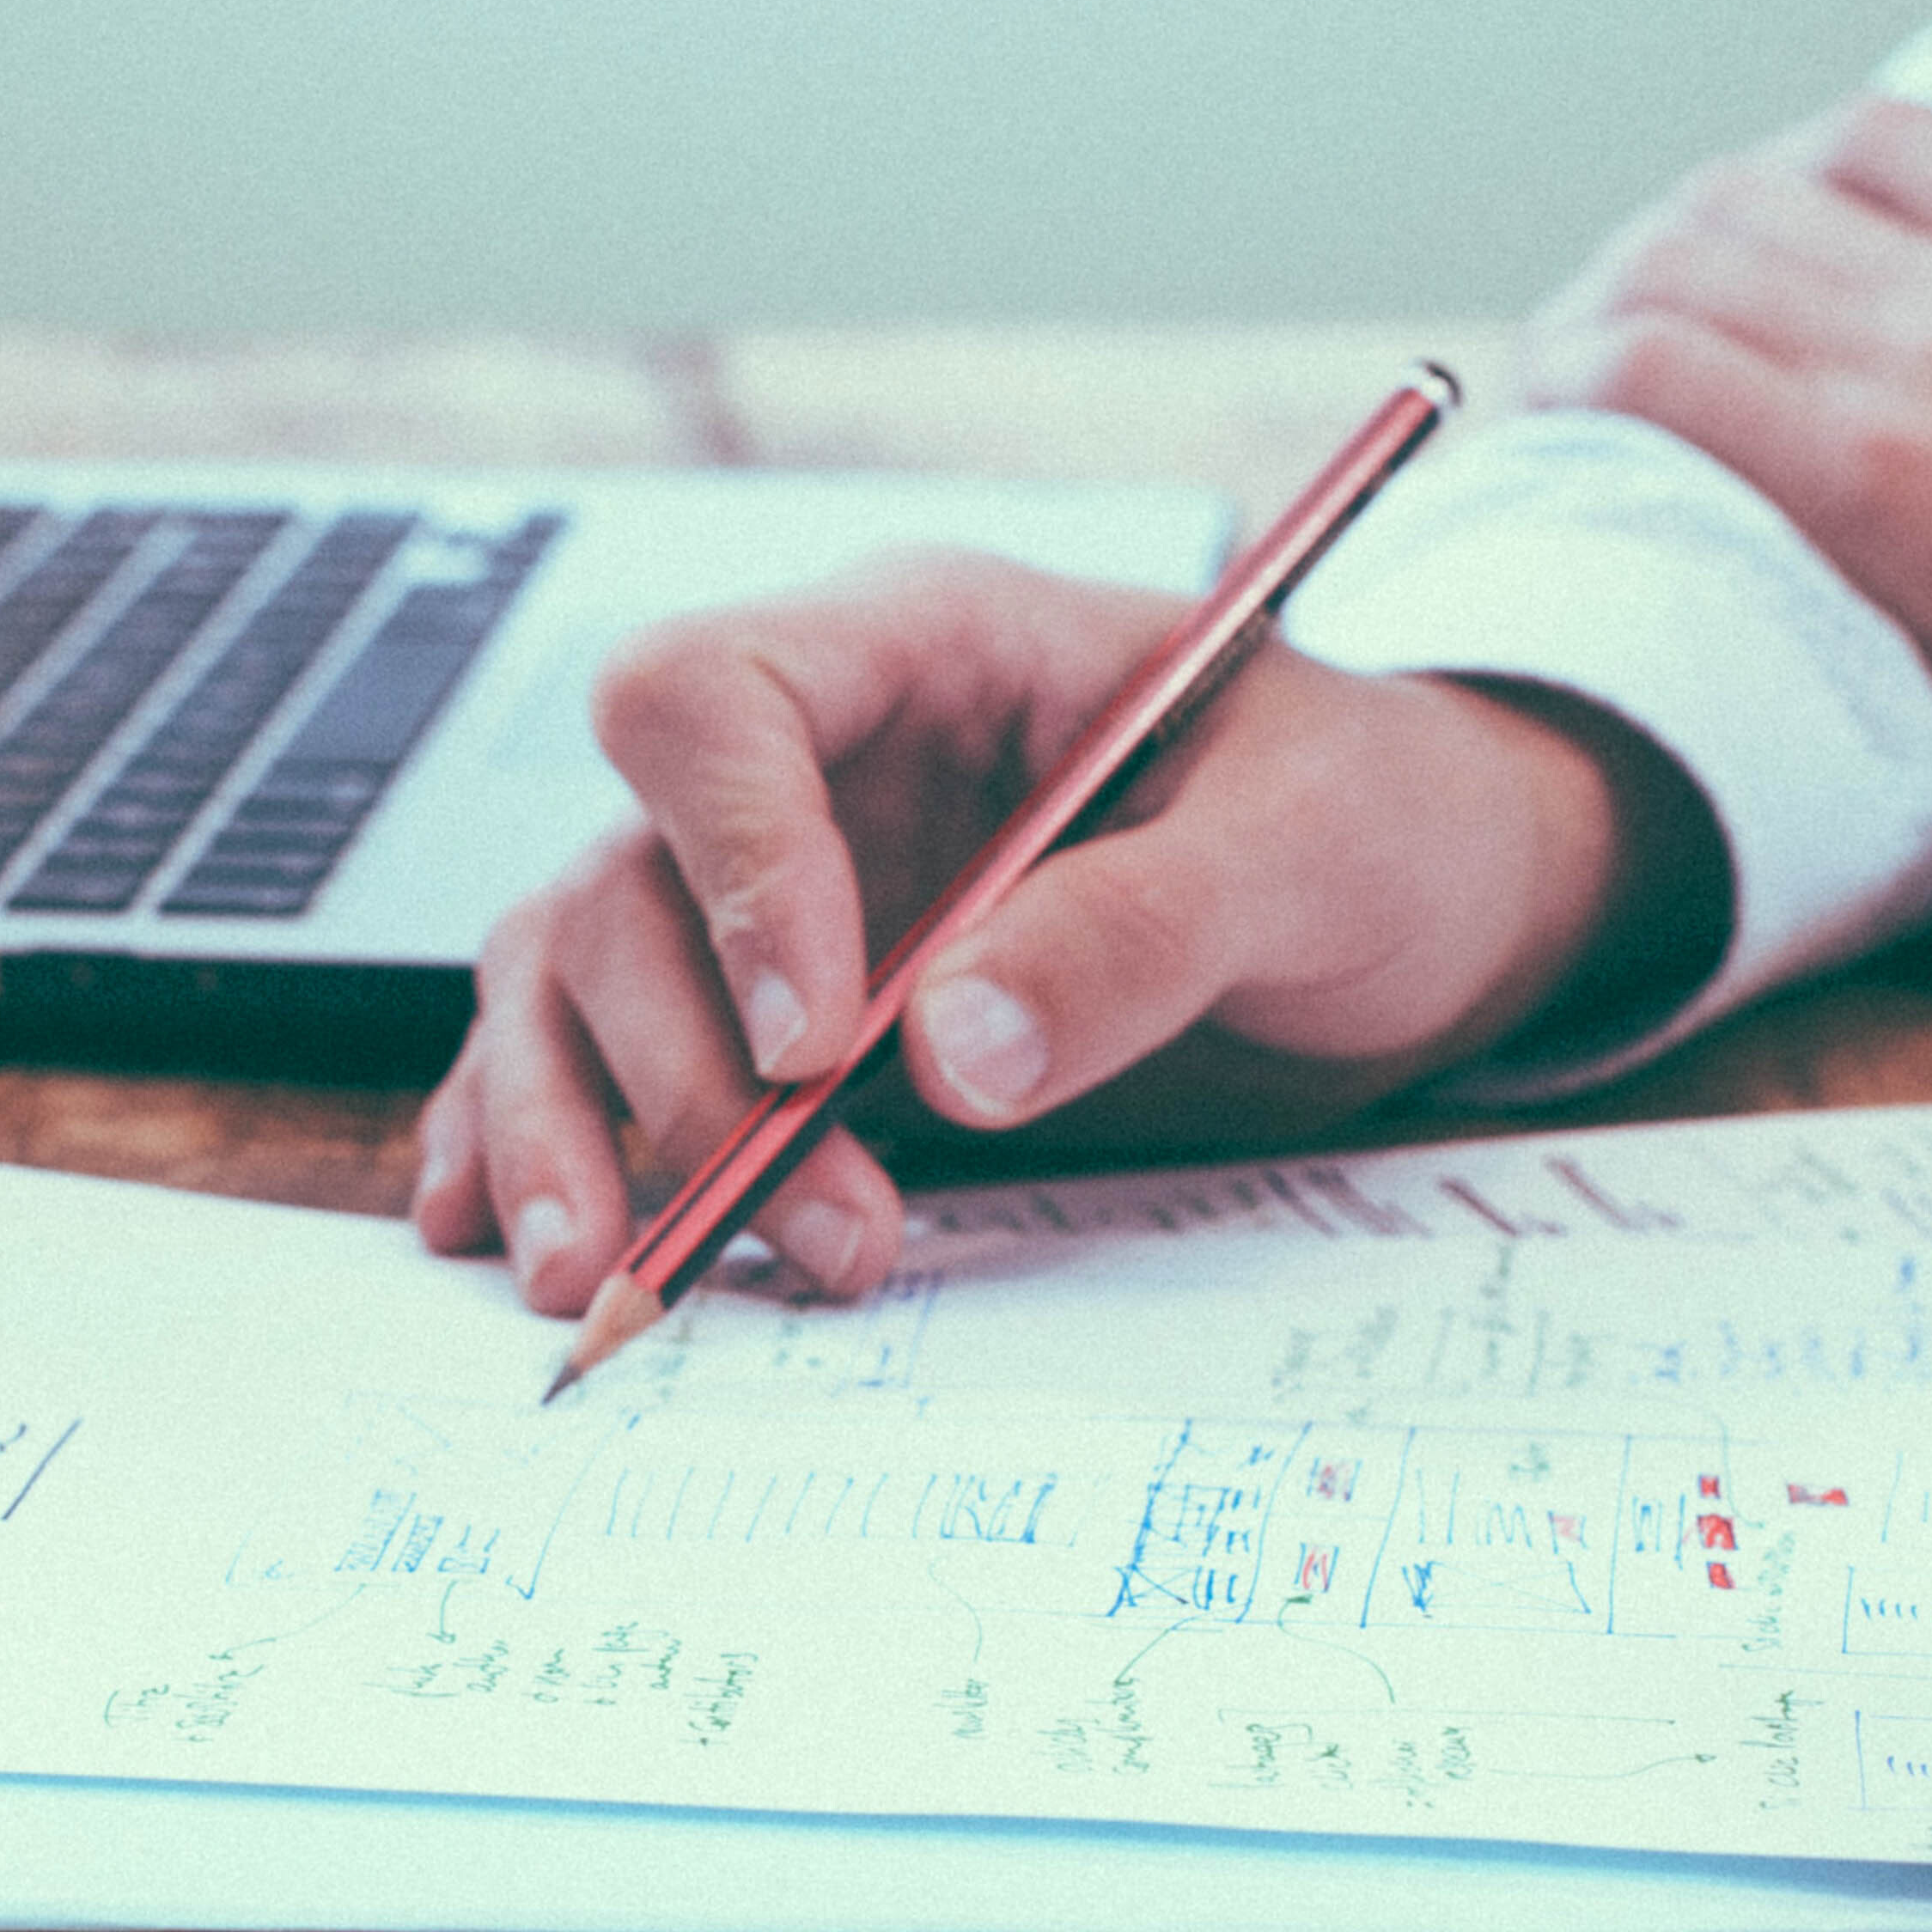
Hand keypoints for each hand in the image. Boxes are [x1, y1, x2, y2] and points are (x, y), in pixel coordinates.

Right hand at [413, 554, 1717, 1311]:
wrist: (1423, 894)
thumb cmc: (1372, 819)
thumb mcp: (1308, 851)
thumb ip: (1138, 932)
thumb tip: (949, 1052)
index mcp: (924, 646)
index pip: (711, 698)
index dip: (729, 866)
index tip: (815, 1044)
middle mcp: (812, 760)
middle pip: (619, 875)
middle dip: (681, 1070)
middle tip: (813, 1226)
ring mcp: (775, 887)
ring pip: (573, 976)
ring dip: (578, 1132)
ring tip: (607, 1284)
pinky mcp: (774, 1008)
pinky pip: (597, 1053)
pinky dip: (539, 1141)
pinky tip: (508, 1239)